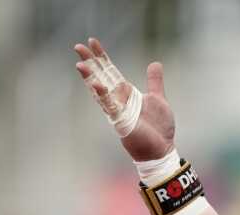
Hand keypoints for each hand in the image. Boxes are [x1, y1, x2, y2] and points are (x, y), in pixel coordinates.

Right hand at [73, 37, 174, 161]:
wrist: (162, 148)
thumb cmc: (158, 127)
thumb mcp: (158, 98)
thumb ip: (154, 81)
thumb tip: (155, 63)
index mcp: (126, 93)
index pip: (110, 71)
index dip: (102, 56)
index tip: (92, 41)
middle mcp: (119, 100)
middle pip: (101, 77)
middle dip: (90, 62)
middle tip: (78, 46)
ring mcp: (118, 111)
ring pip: (100, 91)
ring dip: (90, 78)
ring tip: (79, 64)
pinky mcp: (121, 122)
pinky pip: (110, 107)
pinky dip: (103, 96)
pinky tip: (96, 84)